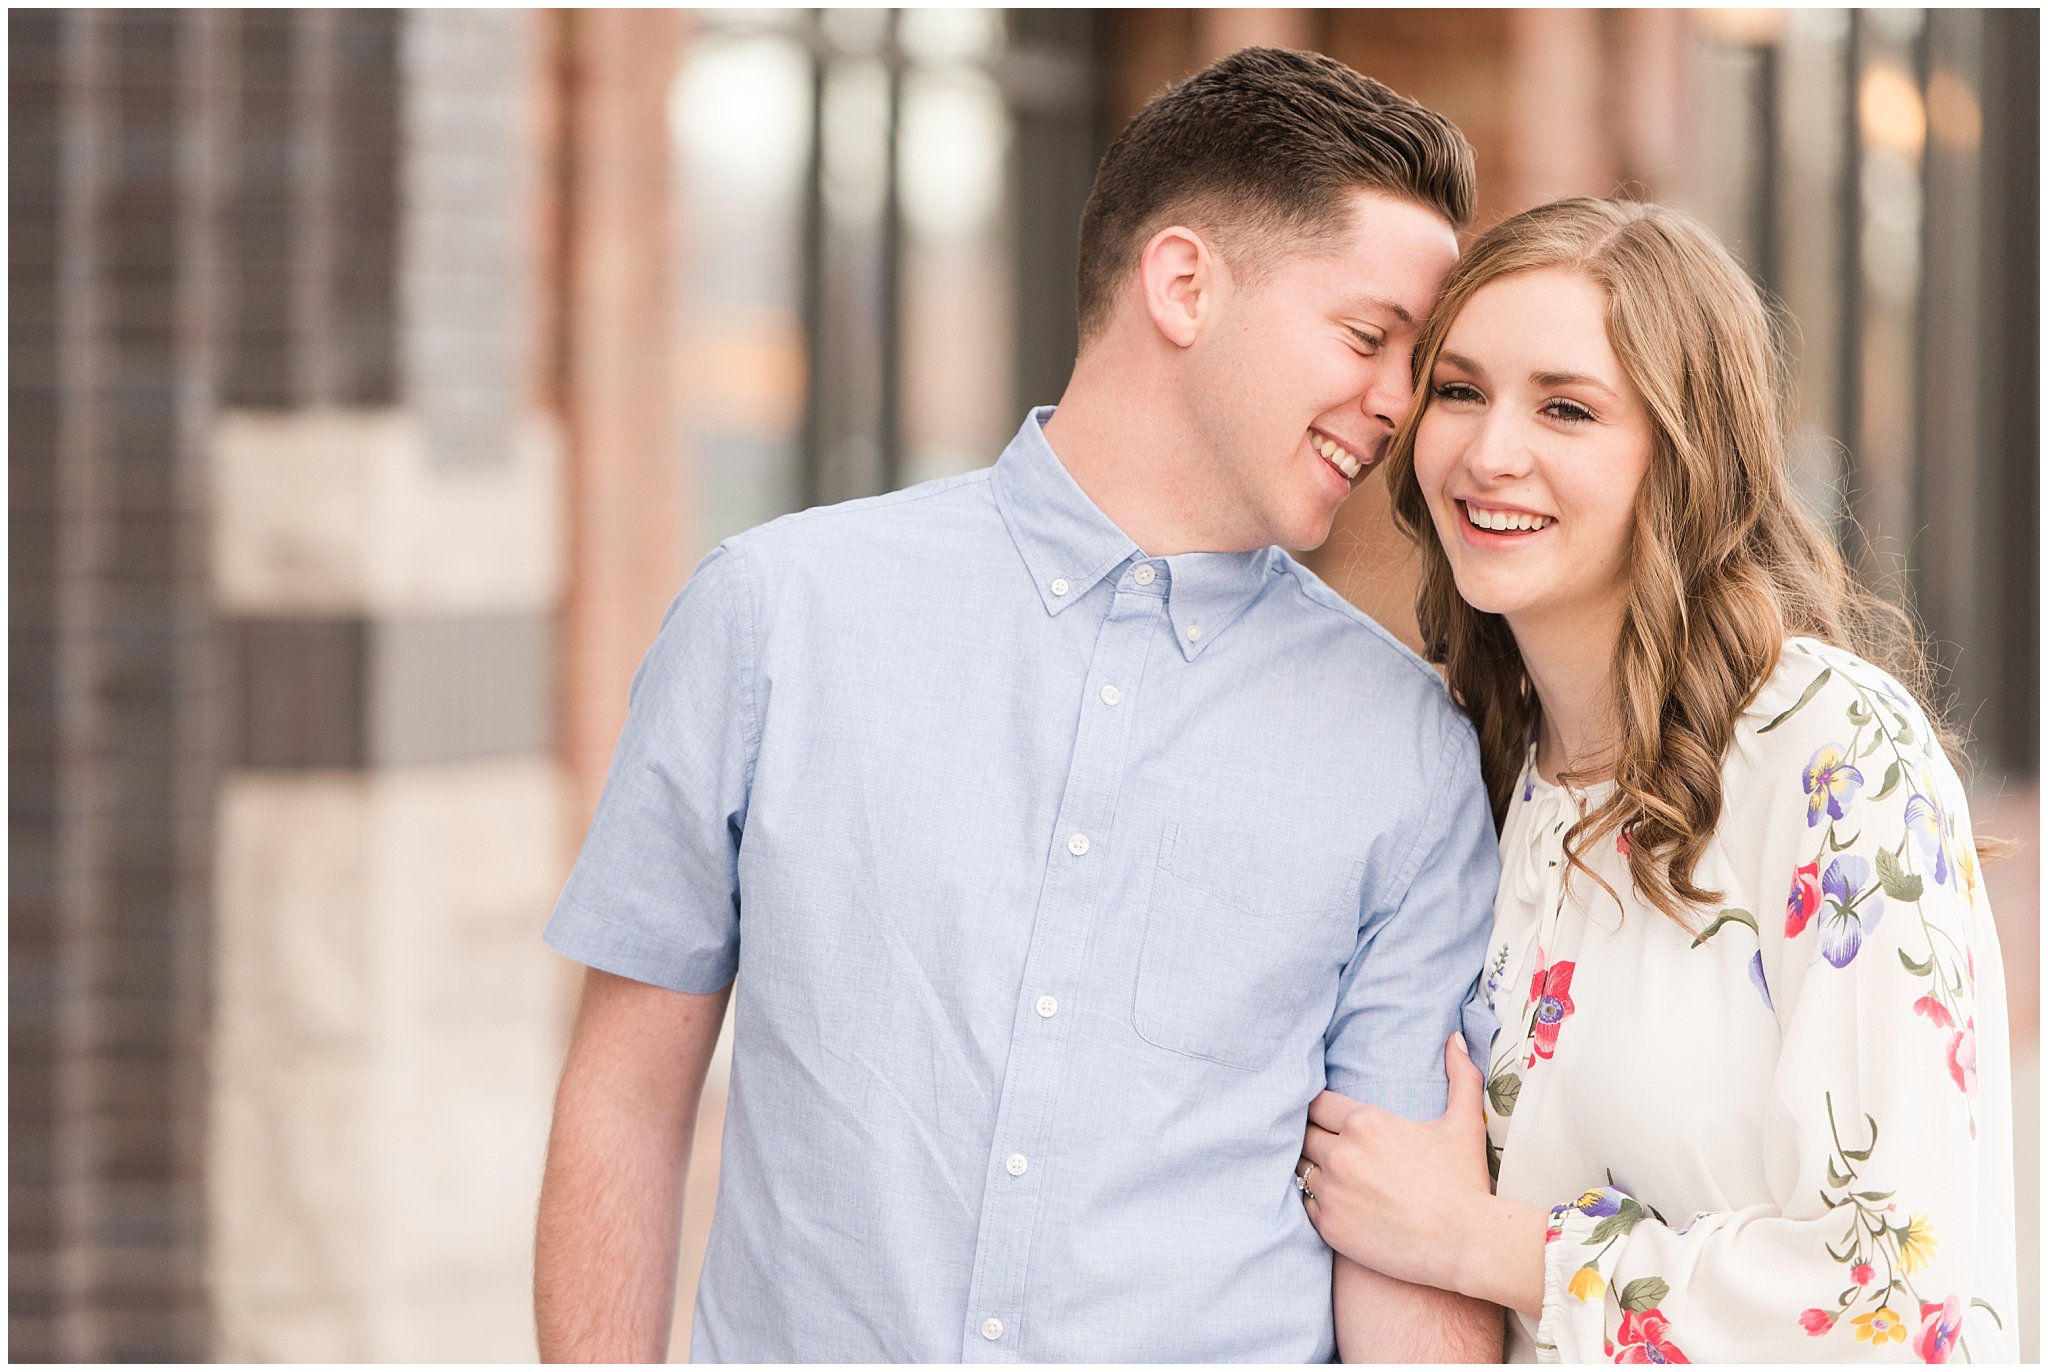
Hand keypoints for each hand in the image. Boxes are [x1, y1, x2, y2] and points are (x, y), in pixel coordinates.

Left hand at [1300, 1034, 1492, 1293]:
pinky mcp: (1328, 1224)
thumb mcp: (1464, 1123)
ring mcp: (1331, 1191)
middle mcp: (1341, 1153)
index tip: (1327, 1115)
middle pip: (1304, 1132)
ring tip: (1328, 1170)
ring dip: (1311, 1165)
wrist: (1465, 1244)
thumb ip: (1459, 1074)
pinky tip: (1334, 1199)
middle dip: (1313, 1134)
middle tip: (1327, 1142)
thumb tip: (1456, 1037)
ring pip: (1300, 1166)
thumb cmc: (1464, 1182)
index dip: (1320, 1107)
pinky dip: (1315, 1199)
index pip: (1316, 1102)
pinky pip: (1304, 1202)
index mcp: (1365, 1122)